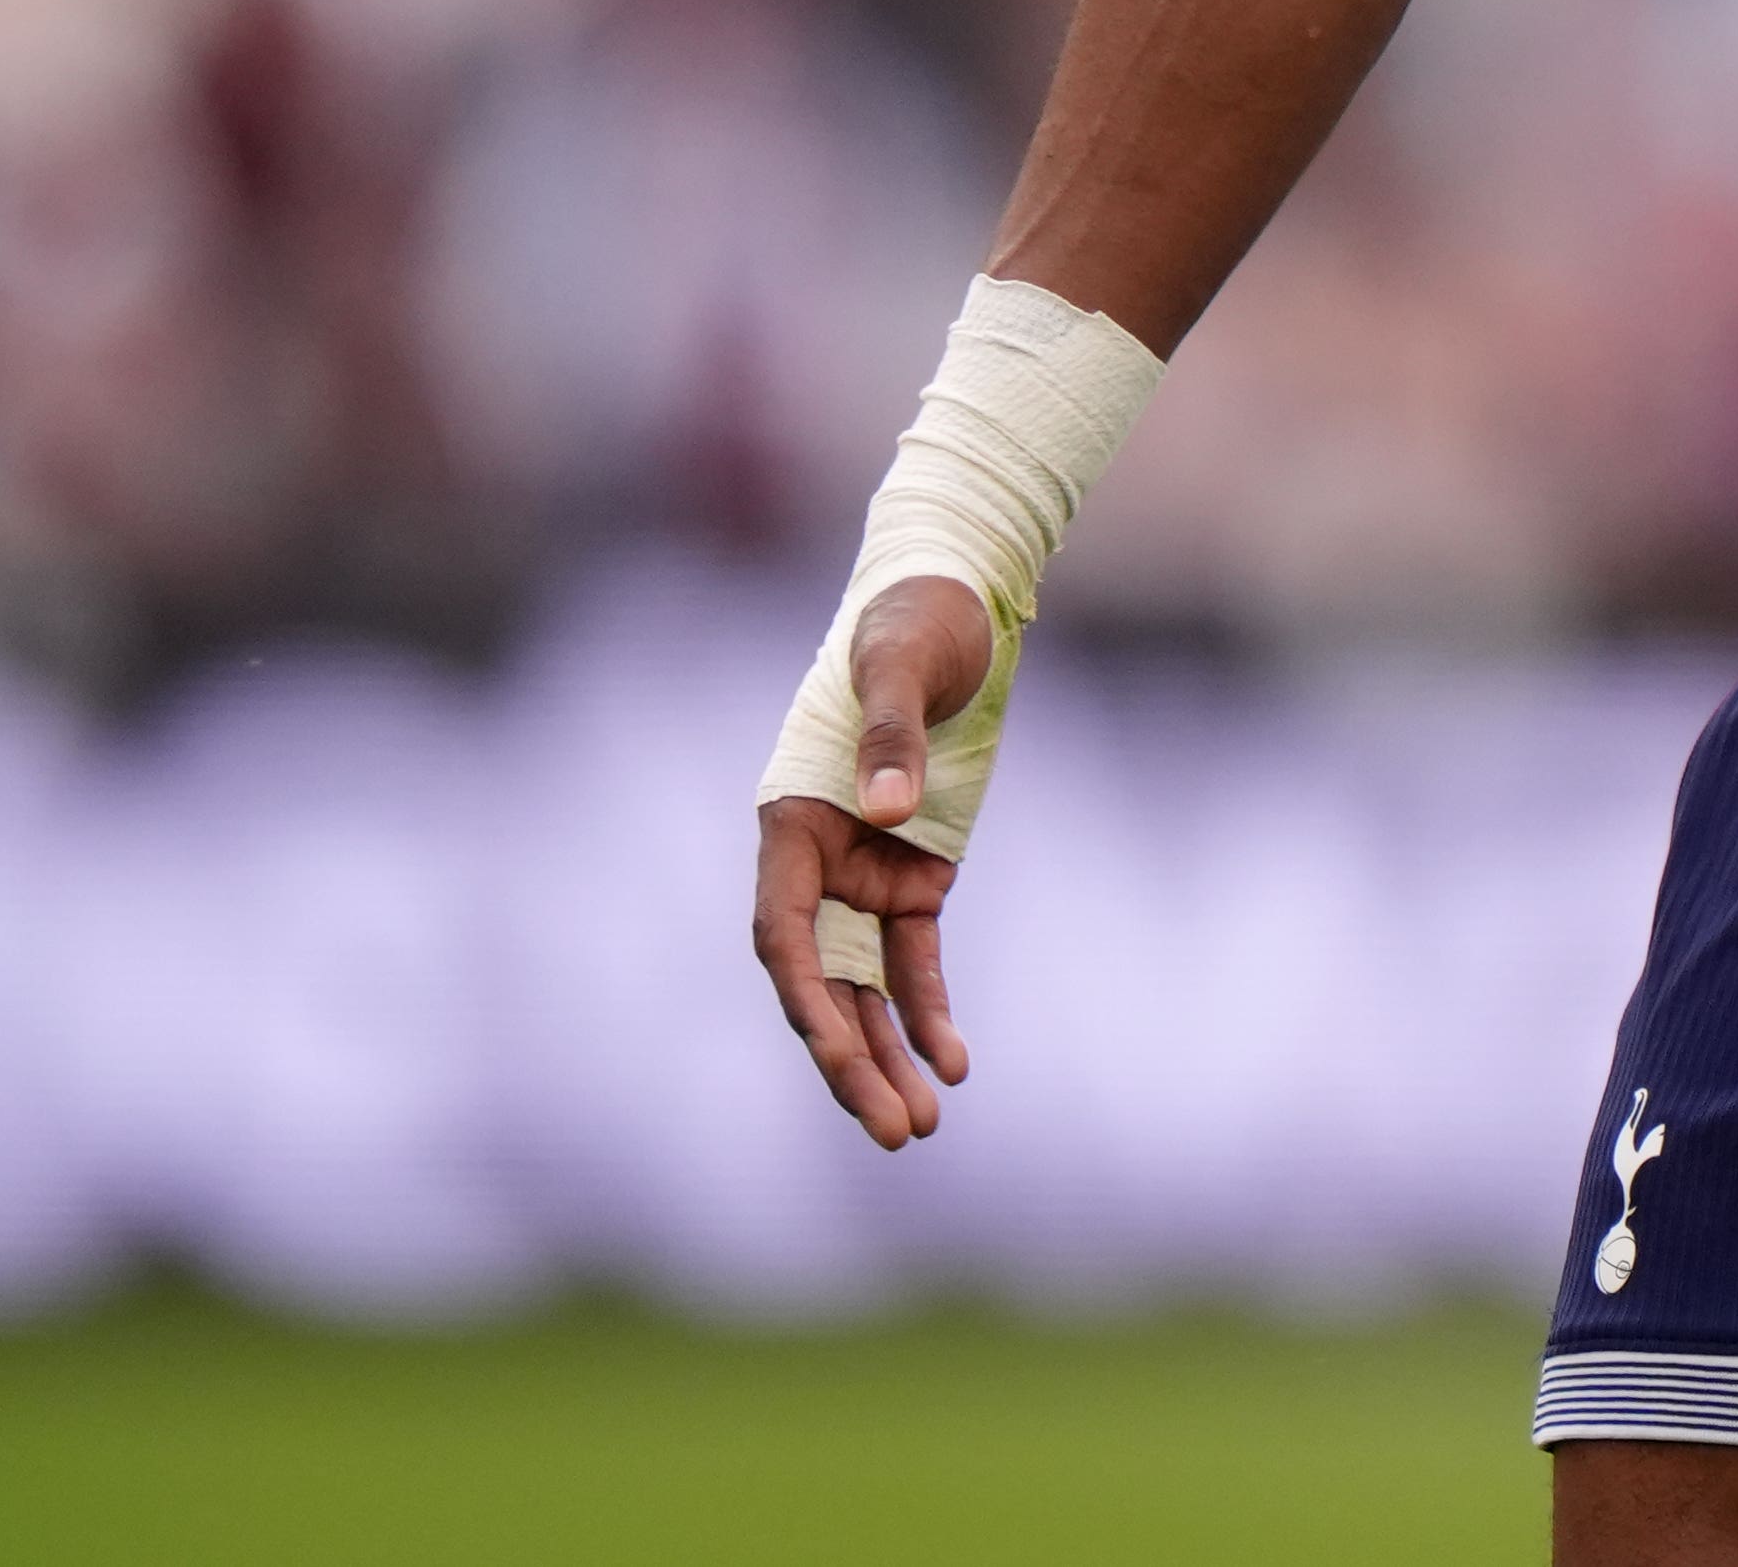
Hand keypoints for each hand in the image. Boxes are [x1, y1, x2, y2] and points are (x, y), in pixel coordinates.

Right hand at [746, 573, 996, 1148]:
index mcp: (789, 824)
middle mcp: (816, 866)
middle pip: (823, 986)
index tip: (832, 1047)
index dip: (804, 995)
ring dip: (888, 1056)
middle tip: (893, 1133)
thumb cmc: (912, 626)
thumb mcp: (901, 669)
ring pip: (866, 990)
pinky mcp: (915, 878)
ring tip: (921, 1127)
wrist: (951, 605)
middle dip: (852, 1061)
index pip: (783, 934)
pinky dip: (929, 1012)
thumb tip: (887, 810)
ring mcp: (864, 877)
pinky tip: (953, 1066)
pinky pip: (915, 962)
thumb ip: (890, 736)